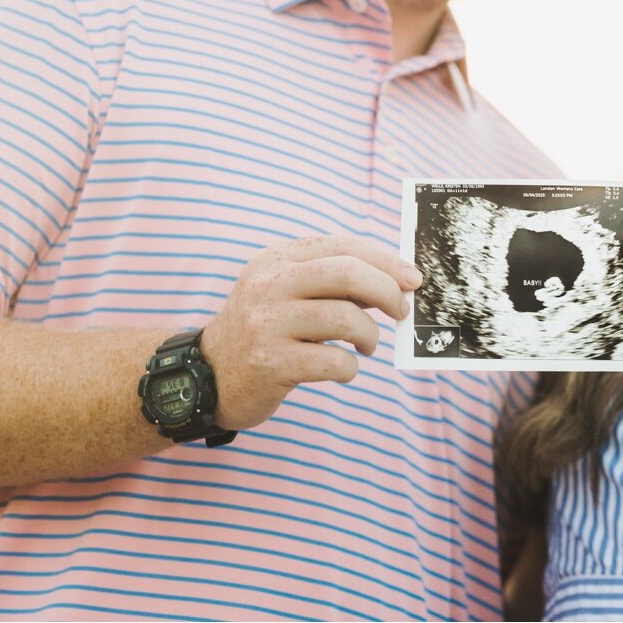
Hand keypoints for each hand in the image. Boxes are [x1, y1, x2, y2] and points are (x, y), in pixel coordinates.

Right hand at [199, 234, 421, 430]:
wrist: (209, 375)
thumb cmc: (263, 332)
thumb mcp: (284, 293)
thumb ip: (330, 283)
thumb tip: (394, 281)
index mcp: (275, 260)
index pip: (340, 246)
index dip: (385, 260)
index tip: (414, 279)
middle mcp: (267, 285)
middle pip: (346, 273)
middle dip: (387, 291)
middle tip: (400, 311)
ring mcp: (266, 324)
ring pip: (345, 318)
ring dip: (370, 335)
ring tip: (367, 345)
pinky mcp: (269, 362)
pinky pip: (333, 361)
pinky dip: (350, 368)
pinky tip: (343, 370)